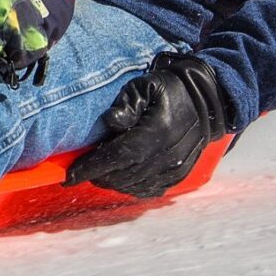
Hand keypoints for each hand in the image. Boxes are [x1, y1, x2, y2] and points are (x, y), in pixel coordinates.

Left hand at [65, 53, 228, 197]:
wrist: (206, 101)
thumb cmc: (169, 89)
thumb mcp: (145, 86)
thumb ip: (126, 104)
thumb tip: (110, 122)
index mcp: (158, 132)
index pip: (118, 156)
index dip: (92, 167)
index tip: (69, 176)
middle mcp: (168, 156)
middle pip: (124, 175)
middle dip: (97, 175)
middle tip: (79, 170)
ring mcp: (176, 168)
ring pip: (135, 185)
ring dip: (112, 182)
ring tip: (96, 172)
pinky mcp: (179, 175)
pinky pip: (150, 189)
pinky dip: (130, 187)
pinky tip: (119, 178)